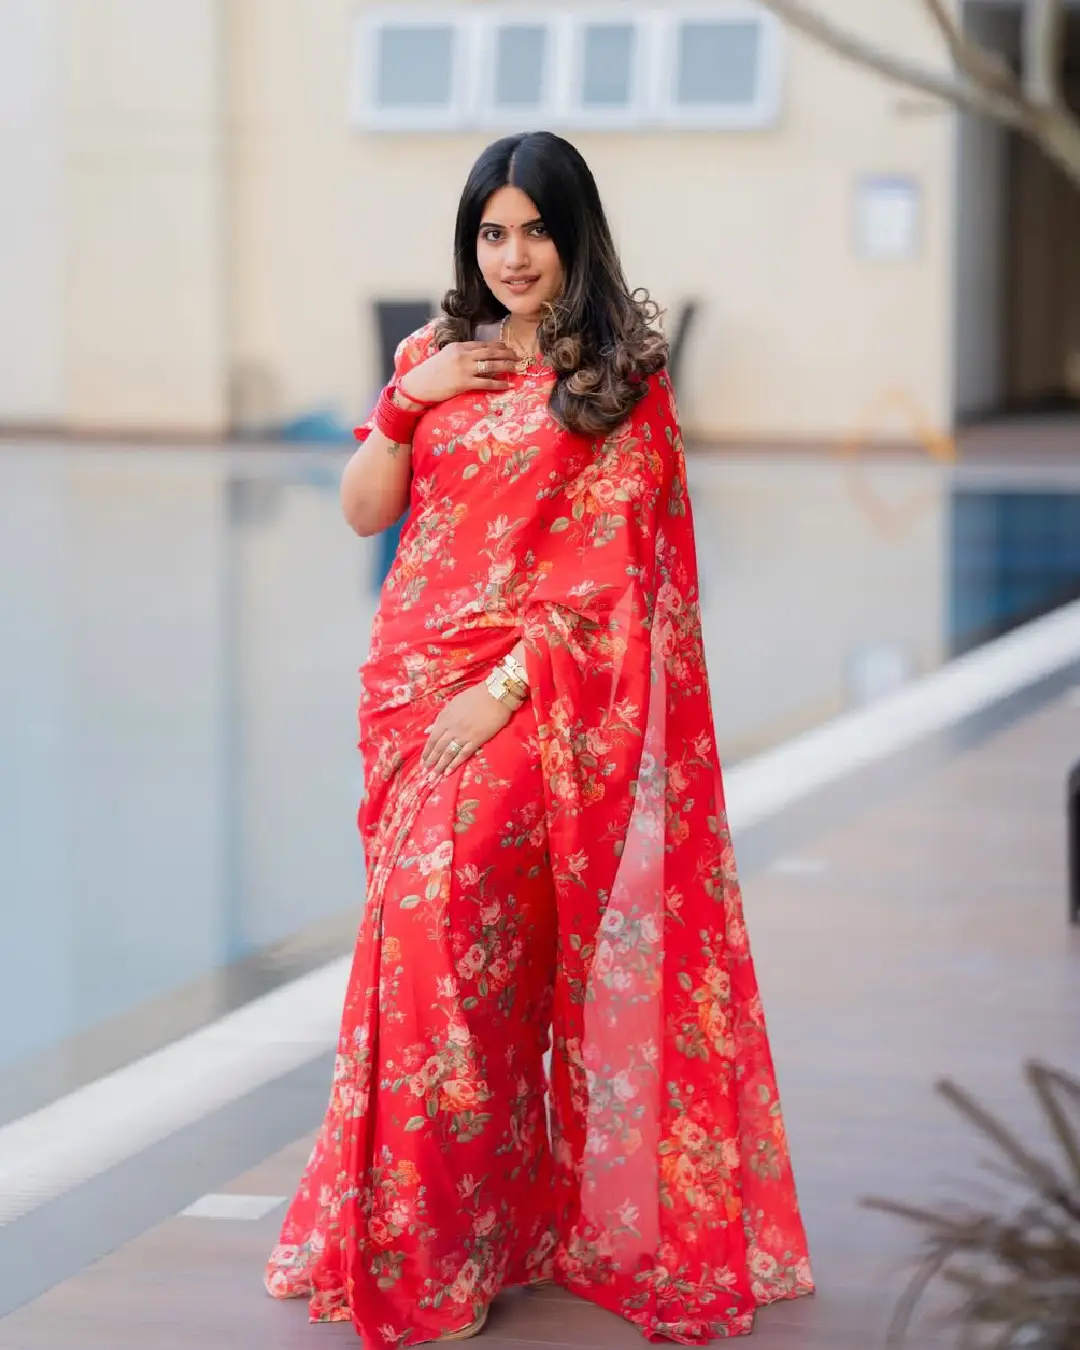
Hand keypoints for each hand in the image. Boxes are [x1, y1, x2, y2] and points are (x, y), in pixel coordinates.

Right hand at [399, 342, 517, 405]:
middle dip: (507, 353)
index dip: (498, 346)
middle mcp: (463, 355)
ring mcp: (464, 368)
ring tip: (517, 368)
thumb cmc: (430, 373)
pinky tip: (508, 385)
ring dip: (507, 365)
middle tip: (518, 356)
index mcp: (459, 347)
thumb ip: (461, 355)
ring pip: (492, 365)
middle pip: (491, 352)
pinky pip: (486, 382)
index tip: (508, 348)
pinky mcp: (464, 383)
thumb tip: (476, 358)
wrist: (418, 385)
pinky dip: (499, 383)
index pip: (483, 344)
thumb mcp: (445, 357)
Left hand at [422, 681, 519, 775]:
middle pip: (438, 748)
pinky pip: (463, 754)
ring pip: (448, 753)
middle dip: (431, 761)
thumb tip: (428, 730)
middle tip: (425, 773)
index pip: (432, 738)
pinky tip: (448, 772)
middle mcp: (452, 728)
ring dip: (440, 766)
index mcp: (445, 718)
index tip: (422, 761)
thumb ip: (440, 717)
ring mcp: (464, 735)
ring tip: (434, 777)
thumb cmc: (476, 696)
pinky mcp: (476, 740)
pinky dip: (455, 764)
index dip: (426, 751)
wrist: (496, 694)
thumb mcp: (453, 703)